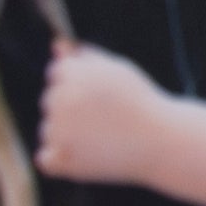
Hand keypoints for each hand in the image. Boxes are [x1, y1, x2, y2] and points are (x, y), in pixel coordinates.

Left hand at [36, 40, 177, 182]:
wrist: (160, 139)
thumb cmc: (139, 101)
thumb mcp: (117, 70)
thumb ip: (85, 56)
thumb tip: (56, 45)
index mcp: (74, 75)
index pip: (57, 73)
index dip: (78, 82)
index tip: (99, 93)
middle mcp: (62, 100)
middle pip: (50, 100)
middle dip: (70, 105)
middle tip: (104, 115)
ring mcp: (58, 131)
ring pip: (48, 129)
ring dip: (66, 132)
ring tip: (101, 135)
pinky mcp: (60, 159)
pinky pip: (46, 157)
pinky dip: (60, 158)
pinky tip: (86, 153)